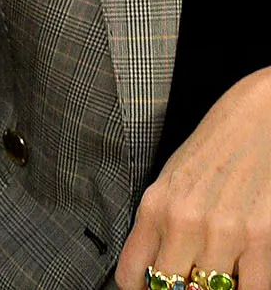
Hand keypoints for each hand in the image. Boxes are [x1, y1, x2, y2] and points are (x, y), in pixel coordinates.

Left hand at [118, 68, 270, 289]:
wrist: (258, 119)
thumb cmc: (213, 152)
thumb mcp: (171, 182)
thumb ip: (159, 225)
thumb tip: (153, 272)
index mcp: (154, 207)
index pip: (133, 273)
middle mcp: (183, 222)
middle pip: (171, 288)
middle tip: (188, 282)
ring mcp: (224, 232)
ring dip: (215, 288)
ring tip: (218, 273)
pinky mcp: (262, 238)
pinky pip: (252, 289)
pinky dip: (246, 288)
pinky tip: (243, 279)